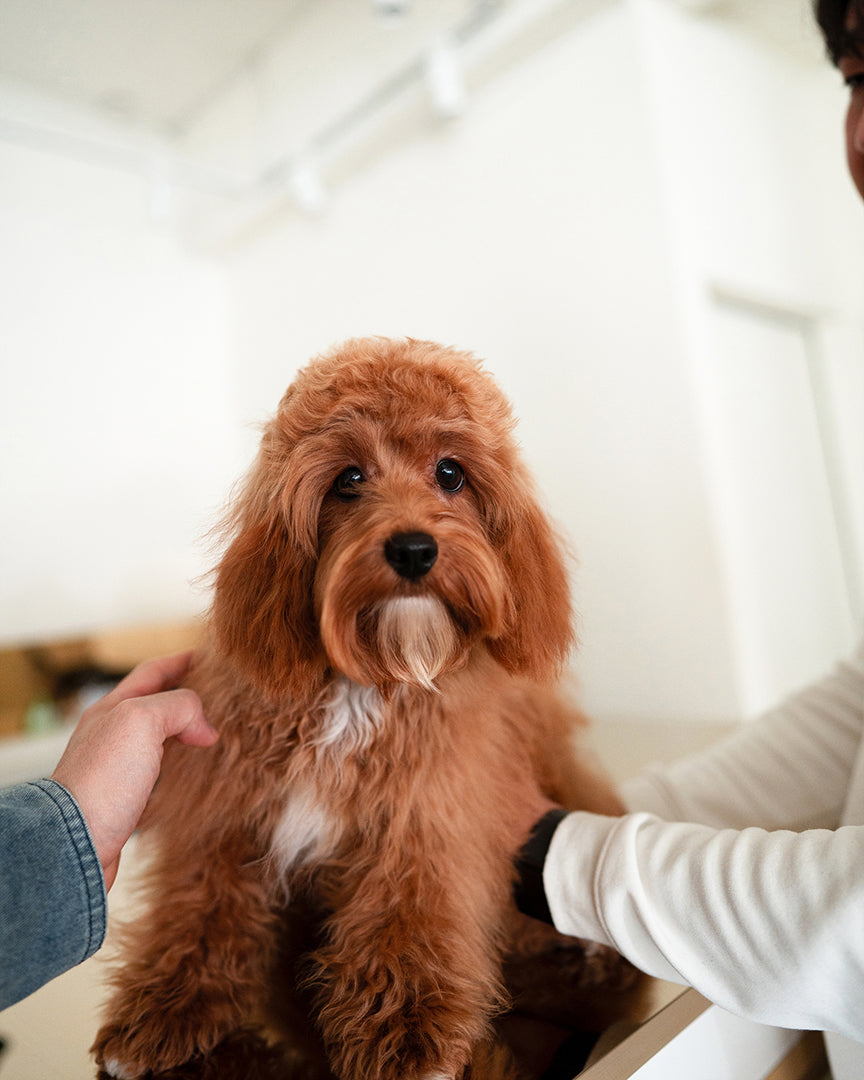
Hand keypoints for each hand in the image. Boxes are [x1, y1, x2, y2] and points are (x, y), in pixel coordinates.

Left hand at [51, 651, 217, 889]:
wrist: (76, 843)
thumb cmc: (101, 780)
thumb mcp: (141, 721)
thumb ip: (178, 706)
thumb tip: (205, 727)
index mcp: (113, 708)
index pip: (153, 672)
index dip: (183, 661)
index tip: (212, 659)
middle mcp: (112, 734)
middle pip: (156, 704)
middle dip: (188, 696)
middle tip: (221, 697)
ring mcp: (118, 767)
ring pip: (160, 739)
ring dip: (186, 732)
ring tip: (214, 733)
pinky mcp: (126, 799)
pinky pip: (160, 772)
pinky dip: (181, 765)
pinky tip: (195, 773)